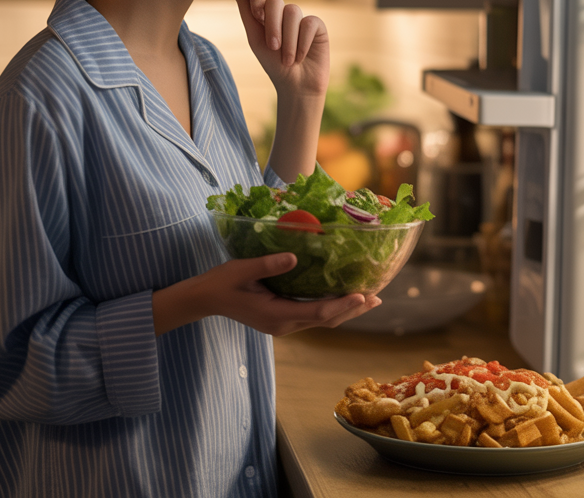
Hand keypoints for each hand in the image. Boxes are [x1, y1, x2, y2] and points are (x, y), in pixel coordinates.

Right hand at [153, 253, 380, 336]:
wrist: (206, 299)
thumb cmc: (222, 282)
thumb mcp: (243, 269)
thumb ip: (268, 265)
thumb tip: (294, 257)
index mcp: (276, 315)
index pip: (317, 313)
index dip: (342, 305)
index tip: (362, 294)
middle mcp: (284, 325)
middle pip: (326, 321)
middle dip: (352, 309)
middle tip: (377, 297)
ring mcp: (283, 325)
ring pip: (323, 321)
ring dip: (346, 311)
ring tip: (370, 299)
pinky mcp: (282, 319)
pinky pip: (314, 317)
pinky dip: (332, 309)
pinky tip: (343, 299)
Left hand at [235, 0, 329, 97]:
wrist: (295, 86)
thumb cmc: (273, 64)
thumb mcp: (255, 38)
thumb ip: (247, 13)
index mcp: (267, 14)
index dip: (258, 1)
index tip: (258, 17)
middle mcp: (284, 13)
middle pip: (275, 1)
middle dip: (272, 25)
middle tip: (273, 47)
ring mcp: (301, 18)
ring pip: (292, 12)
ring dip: (288, 40)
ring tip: (288, 60)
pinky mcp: (317, 26)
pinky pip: (309, 23)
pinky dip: (302, 43)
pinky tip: (301, 57)